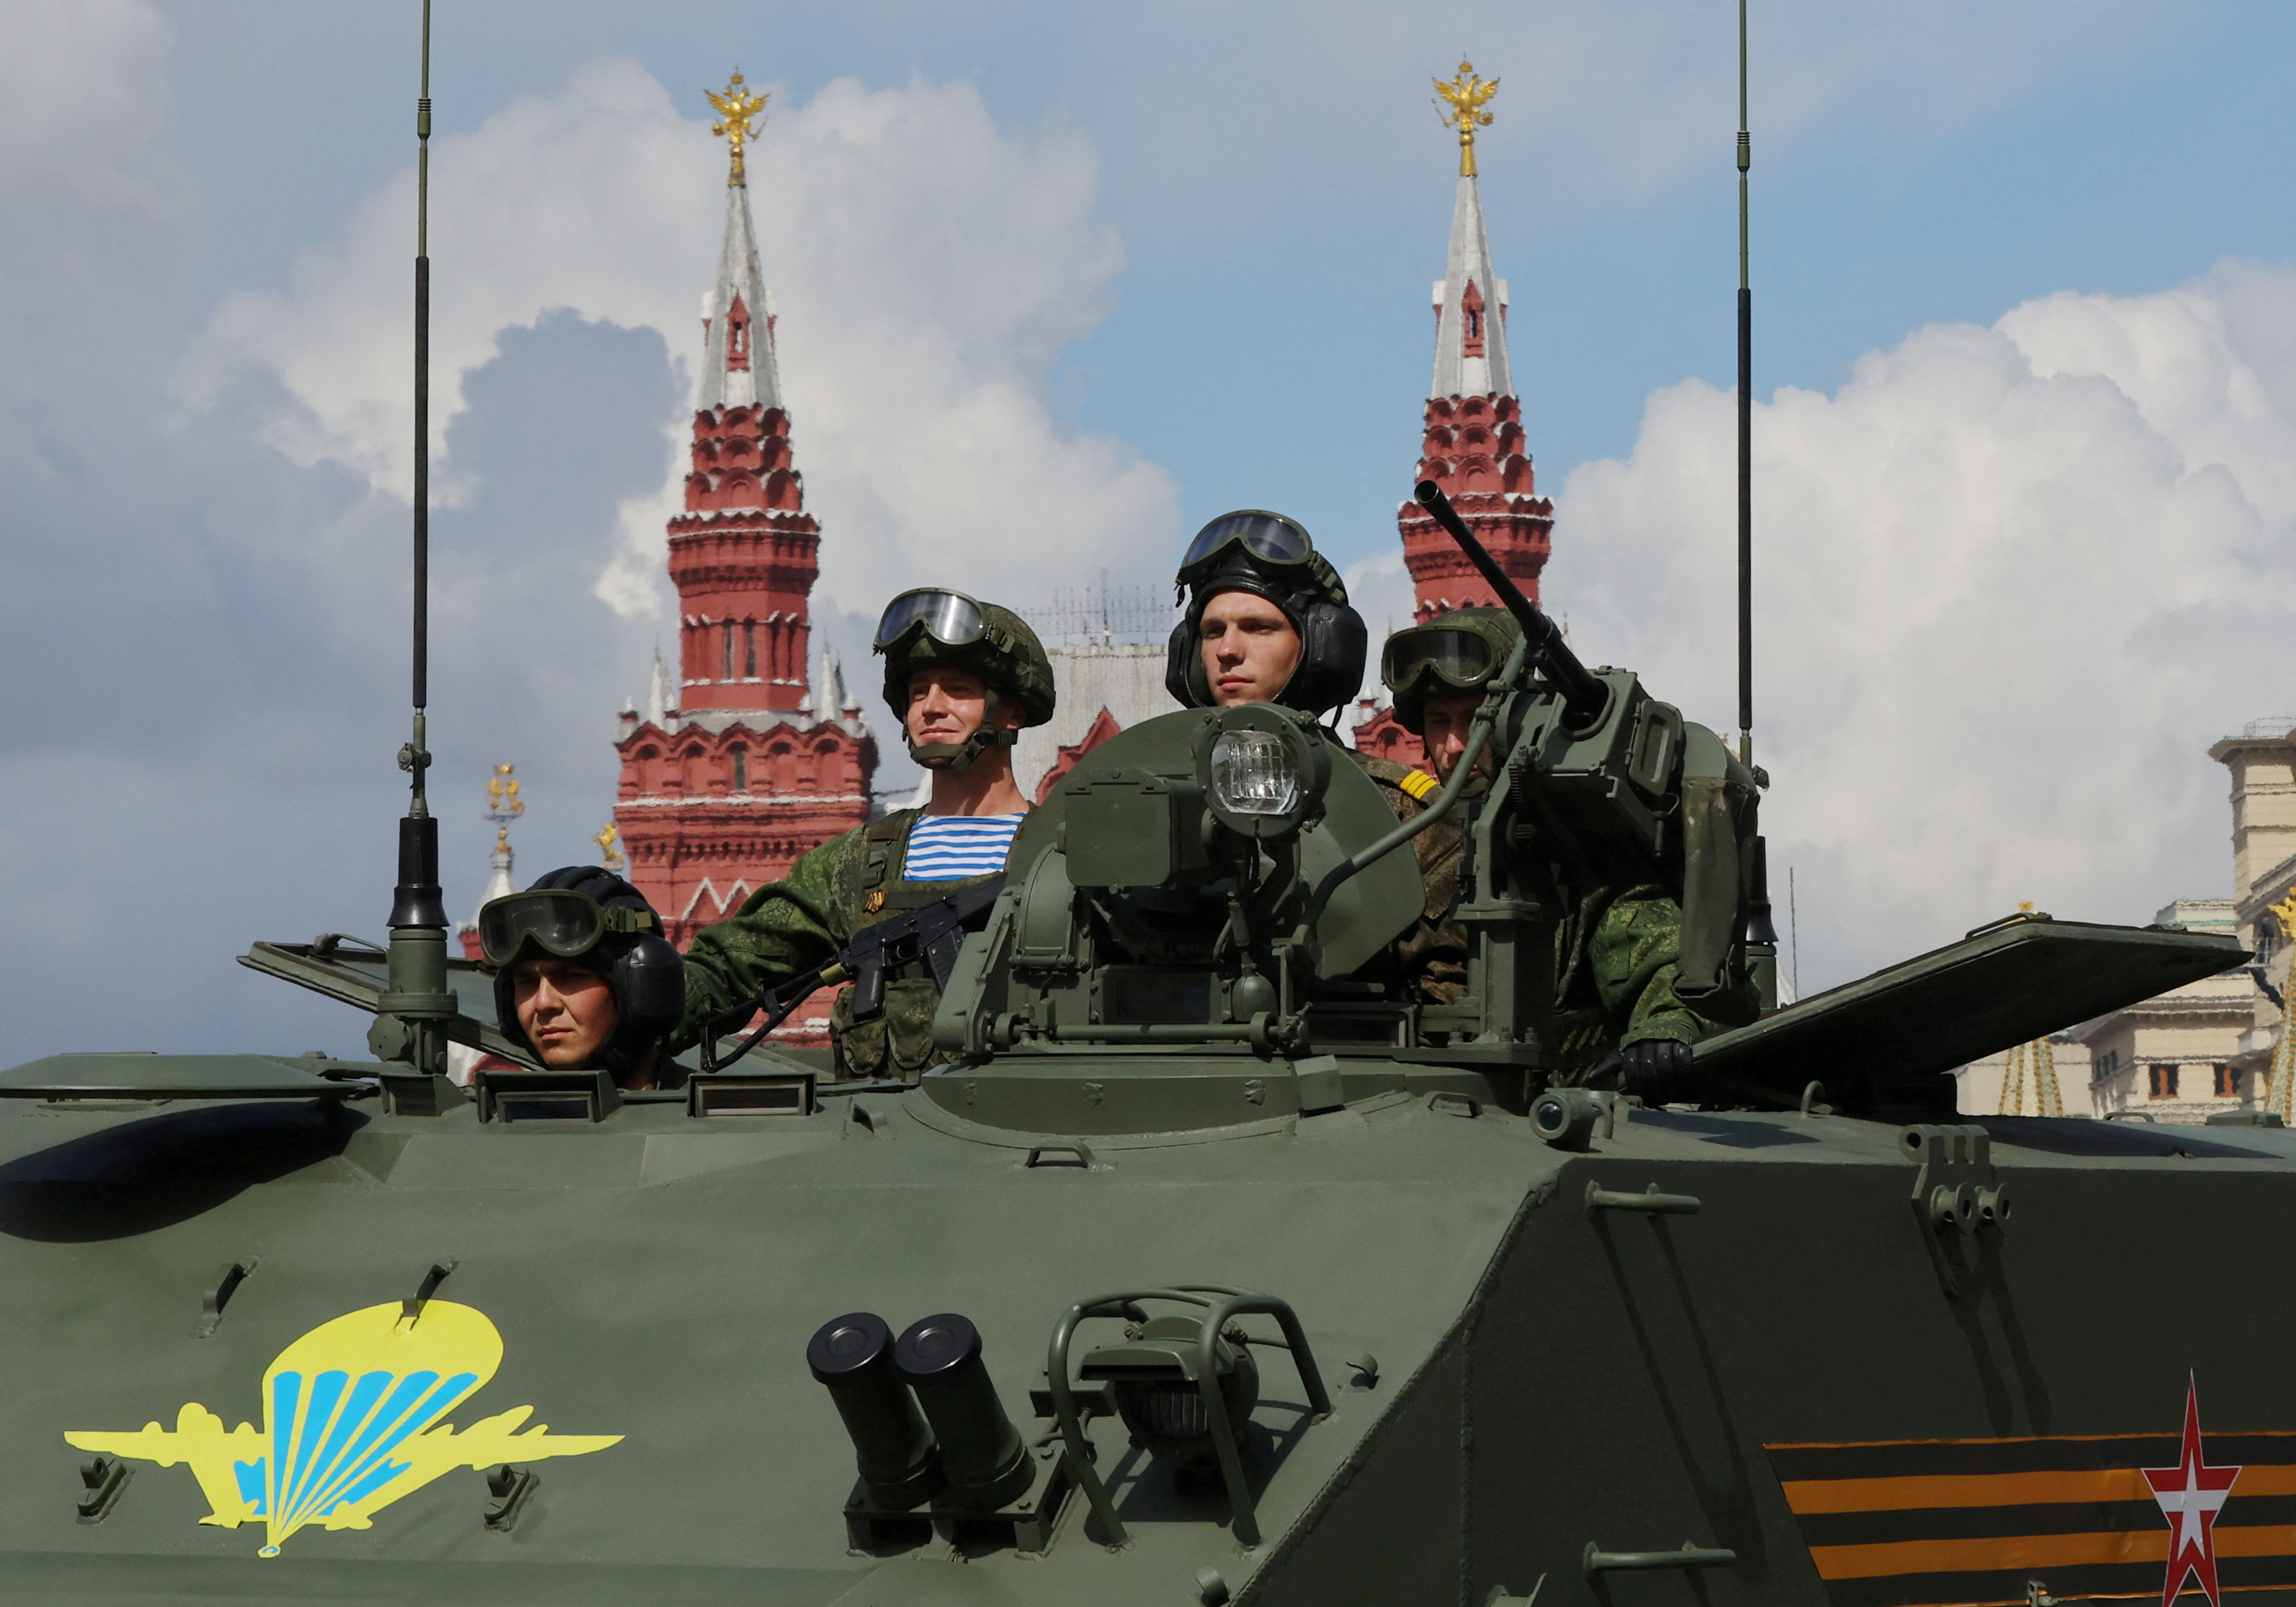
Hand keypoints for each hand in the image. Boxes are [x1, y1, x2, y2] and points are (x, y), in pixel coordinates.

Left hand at [1585, 1037, 1699, 1104]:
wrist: (1664, 1022)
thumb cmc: (1641, 1044)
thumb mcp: (1623, 1052)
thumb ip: (1609, 1065)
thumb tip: (1591, 1079)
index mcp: (1631, 1046)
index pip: (1631, 1067)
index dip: (1636, 1082)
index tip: (1642, 1093)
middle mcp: (1647, 1042)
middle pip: (1649, 1069)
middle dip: (1652, 1085)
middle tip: (1657, 1096)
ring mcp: (1665, 1041)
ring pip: (1665, 1065)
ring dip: (1667, 1081)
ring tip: (1669, 1090)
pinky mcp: (1682, 1041)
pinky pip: (1682, 1058)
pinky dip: (1682, 1069)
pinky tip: (1682, 1076)